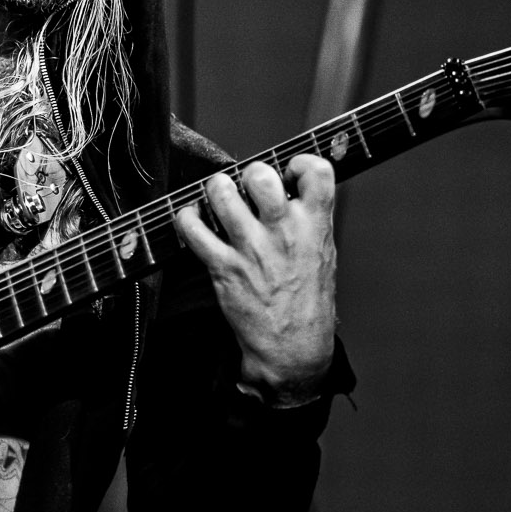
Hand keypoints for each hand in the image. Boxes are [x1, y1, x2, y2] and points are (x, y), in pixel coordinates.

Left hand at [175, 155, 336, 405]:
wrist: (293, 349)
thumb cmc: (308, 303)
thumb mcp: (323, 255)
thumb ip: (310, 220)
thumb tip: (290, 190)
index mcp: (315, 227)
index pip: (316, 171)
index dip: (299, 163)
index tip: (289, 171)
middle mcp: (283, 233)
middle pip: (260, 175)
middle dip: (249, 173)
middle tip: (246, 187)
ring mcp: (252, 249)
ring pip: (222, 194)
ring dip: (216, 189)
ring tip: (218, 197)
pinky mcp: (224, 268)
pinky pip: (194, 229)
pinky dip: (187, 219)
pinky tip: (194, 221)